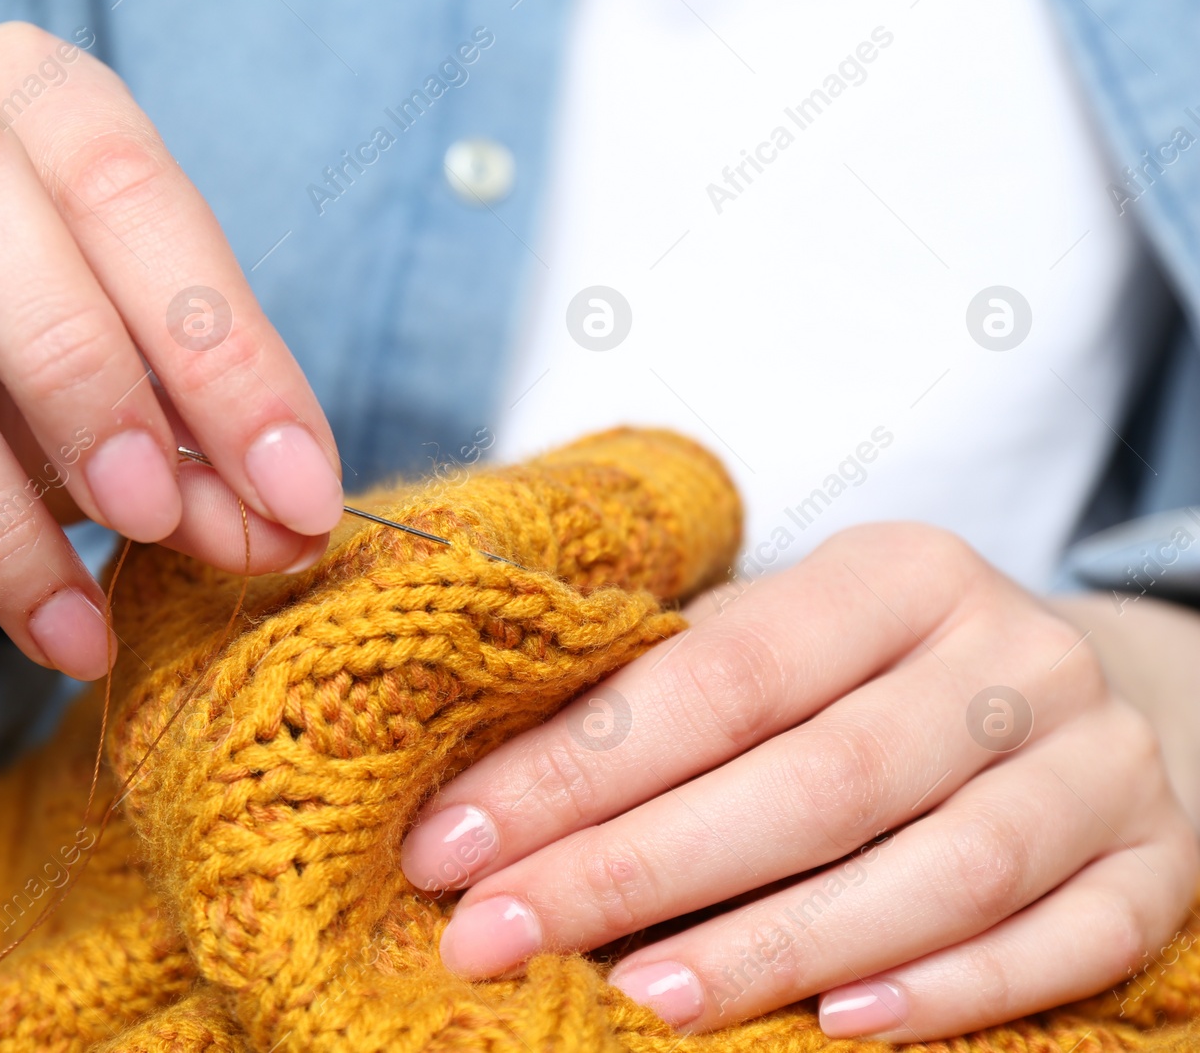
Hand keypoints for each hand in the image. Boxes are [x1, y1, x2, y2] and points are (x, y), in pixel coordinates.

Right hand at [0, 22, 342, 681]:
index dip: (221, 348)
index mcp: (31, 90)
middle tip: (152, 520)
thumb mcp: (137, 394)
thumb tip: (286, 538)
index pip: (129, 184)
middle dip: (81, 379)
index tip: (293, 493)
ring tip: (63, 611)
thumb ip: (207, 455)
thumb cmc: (27, 365)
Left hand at [400, 523, 1198, 1039]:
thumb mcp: (779, 643)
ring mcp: (1101, 761)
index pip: (722, 676)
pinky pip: (1068, 939)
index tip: (452, 845)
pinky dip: (955, 990)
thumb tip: (484, 800)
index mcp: (897, 574)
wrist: (1075, 697)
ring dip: (781, 945)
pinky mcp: (1158, 861)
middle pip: (817, 779)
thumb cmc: (871, 680)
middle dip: (639, 868)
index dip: (580, 767)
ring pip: (945, 867)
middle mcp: (1011, 655)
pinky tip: (840, 1031)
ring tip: (643, 1002)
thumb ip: (662, 695)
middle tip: (498, 937)